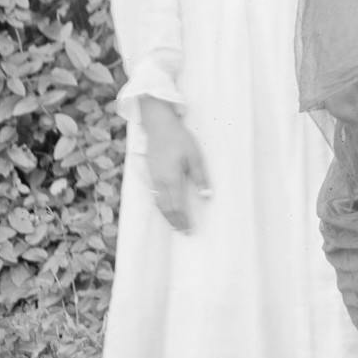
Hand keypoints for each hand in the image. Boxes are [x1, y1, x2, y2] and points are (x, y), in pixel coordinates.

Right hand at [138, 98, 207, 233]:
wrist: (159, 125)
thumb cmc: (179, 139)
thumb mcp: (195, 156)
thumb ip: (200, 177)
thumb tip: (206, 196)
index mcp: (172, 178)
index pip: (177, 206)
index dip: (182, 220)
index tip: (189, 230)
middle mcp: (160, 181)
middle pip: (166, 208)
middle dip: (175, 221)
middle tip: (184, 232)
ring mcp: (153, 178)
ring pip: (158, 203)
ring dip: (167, 215)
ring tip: (175, 224)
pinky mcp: (151, 173)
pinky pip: (154, 195)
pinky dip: (160, 205)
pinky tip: (165, 208)